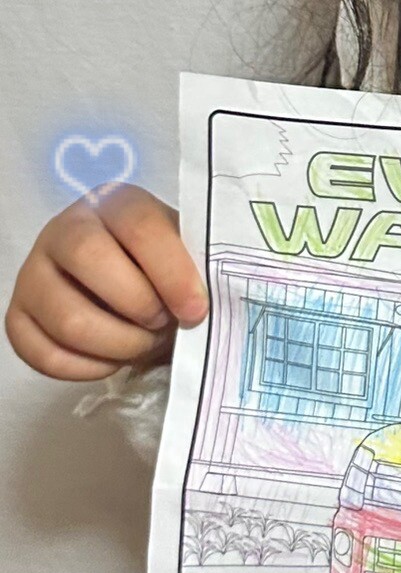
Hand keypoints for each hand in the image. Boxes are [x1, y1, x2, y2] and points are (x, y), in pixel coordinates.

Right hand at [5, 185, 207, 381]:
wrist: (135, 293)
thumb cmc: (167, 273)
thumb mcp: (189, 257)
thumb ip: (201, 269)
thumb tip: (210, 302)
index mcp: (114, 203)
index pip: (138, 225)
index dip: (170, 271)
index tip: (195, 309)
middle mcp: (64, 229)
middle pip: (88, 257)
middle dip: (138, 304)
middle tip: (164, 323)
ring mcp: (33, 273)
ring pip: (66, 318)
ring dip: (118, 345)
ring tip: (144, 343)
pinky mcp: (18, 316)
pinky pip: (43, 354)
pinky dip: (87, 369)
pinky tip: (113, 360)